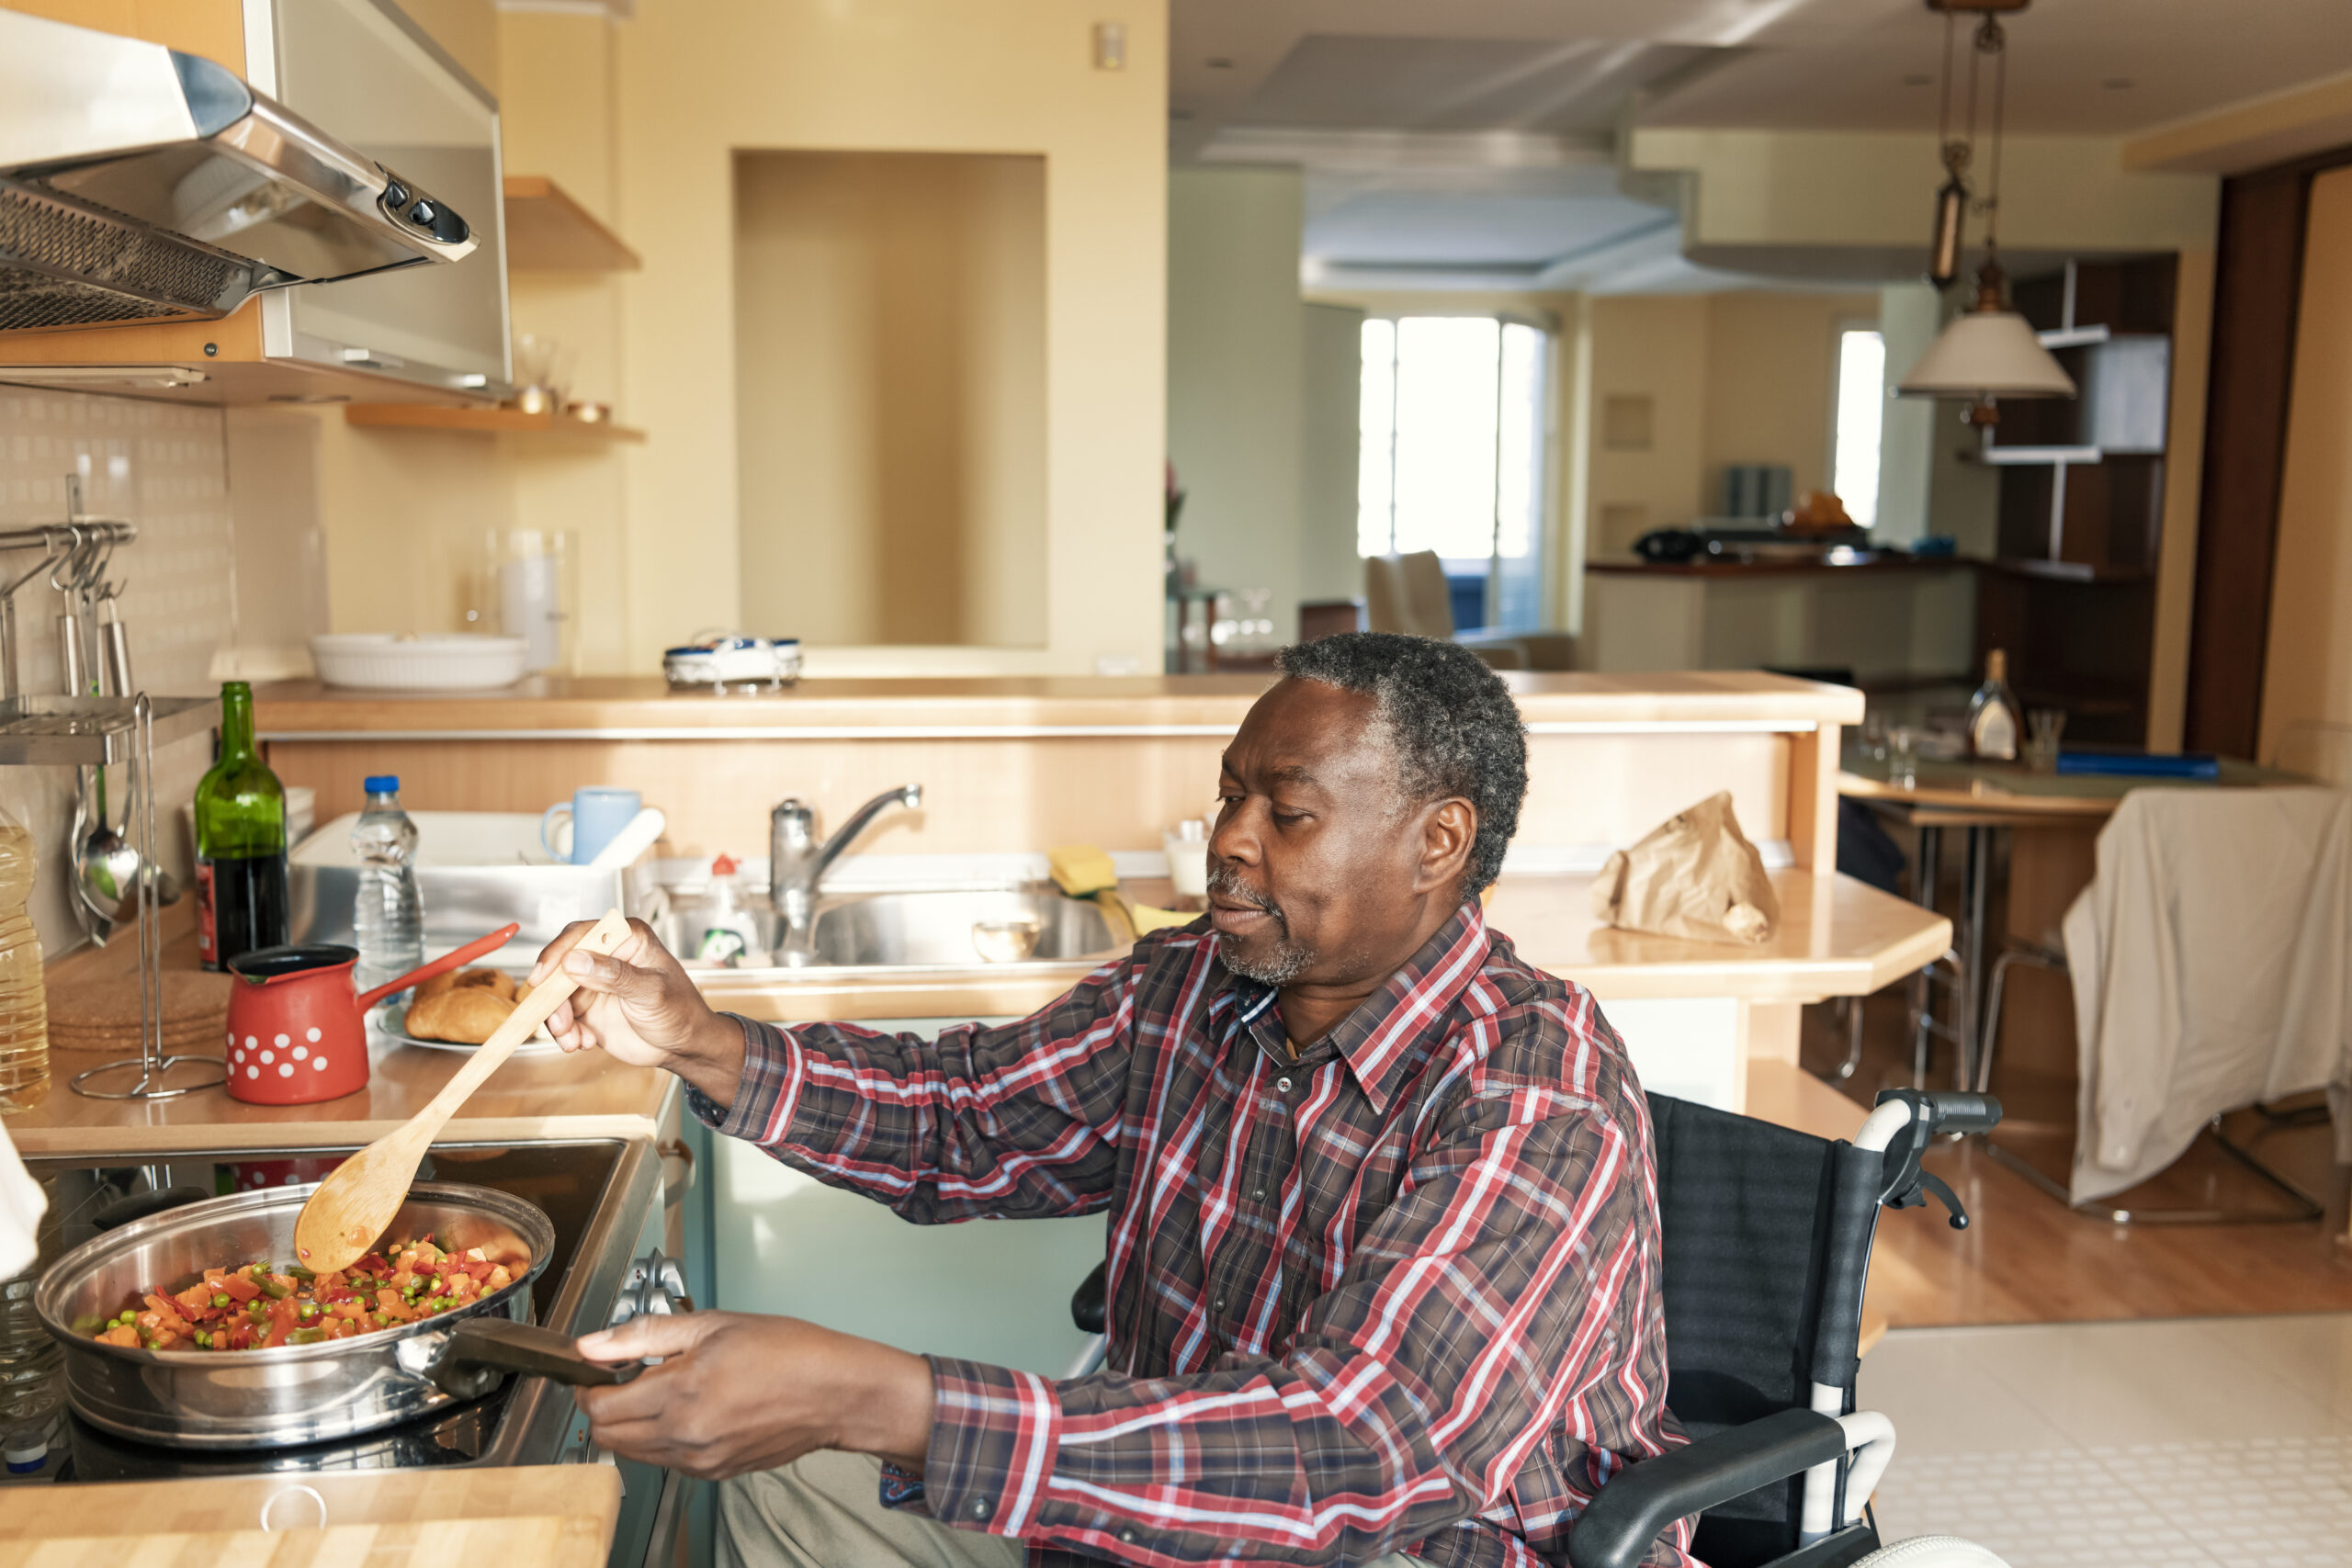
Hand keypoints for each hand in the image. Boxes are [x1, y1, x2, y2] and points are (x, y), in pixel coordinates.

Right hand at [528, 918, 746, 1108]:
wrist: (684, 1046)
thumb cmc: (681, 1011)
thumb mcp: (652, 991)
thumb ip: (615, 975)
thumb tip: (575, 960)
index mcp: (626, 938)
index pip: (581, 934)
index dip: (557, 953)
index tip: (542, 978)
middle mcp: (605, 956)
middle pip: (560, 966)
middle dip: (553, 997)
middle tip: (561, 1023)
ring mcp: (593, 982)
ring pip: (555, 995)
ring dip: (558, 1020)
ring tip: (575, 1040)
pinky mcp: (586, 1008)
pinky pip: (561, 1017)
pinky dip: (565, 1033)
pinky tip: (584, 1043)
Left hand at [574, 1311, 936, 1480]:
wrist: (836, 1393)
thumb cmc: (789, 1353)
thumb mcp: (713, 1325)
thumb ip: (644, 1335)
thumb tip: (593, 1345)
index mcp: (681, 1393)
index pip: (600, 1408)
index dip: (589, 1387)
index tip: (597, 1370)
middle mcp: (685, 1435)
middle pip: (609, 1437)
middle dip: (604, 1408)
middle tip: (623, 1378)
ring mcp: (700, 1461)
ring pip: (634, 1454)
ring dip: (632, 1425)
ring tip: (662, 1390)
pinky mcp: (715, 1473)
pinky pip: (668, 1461)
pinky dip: (662, 1439)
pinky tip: (689, 1409)